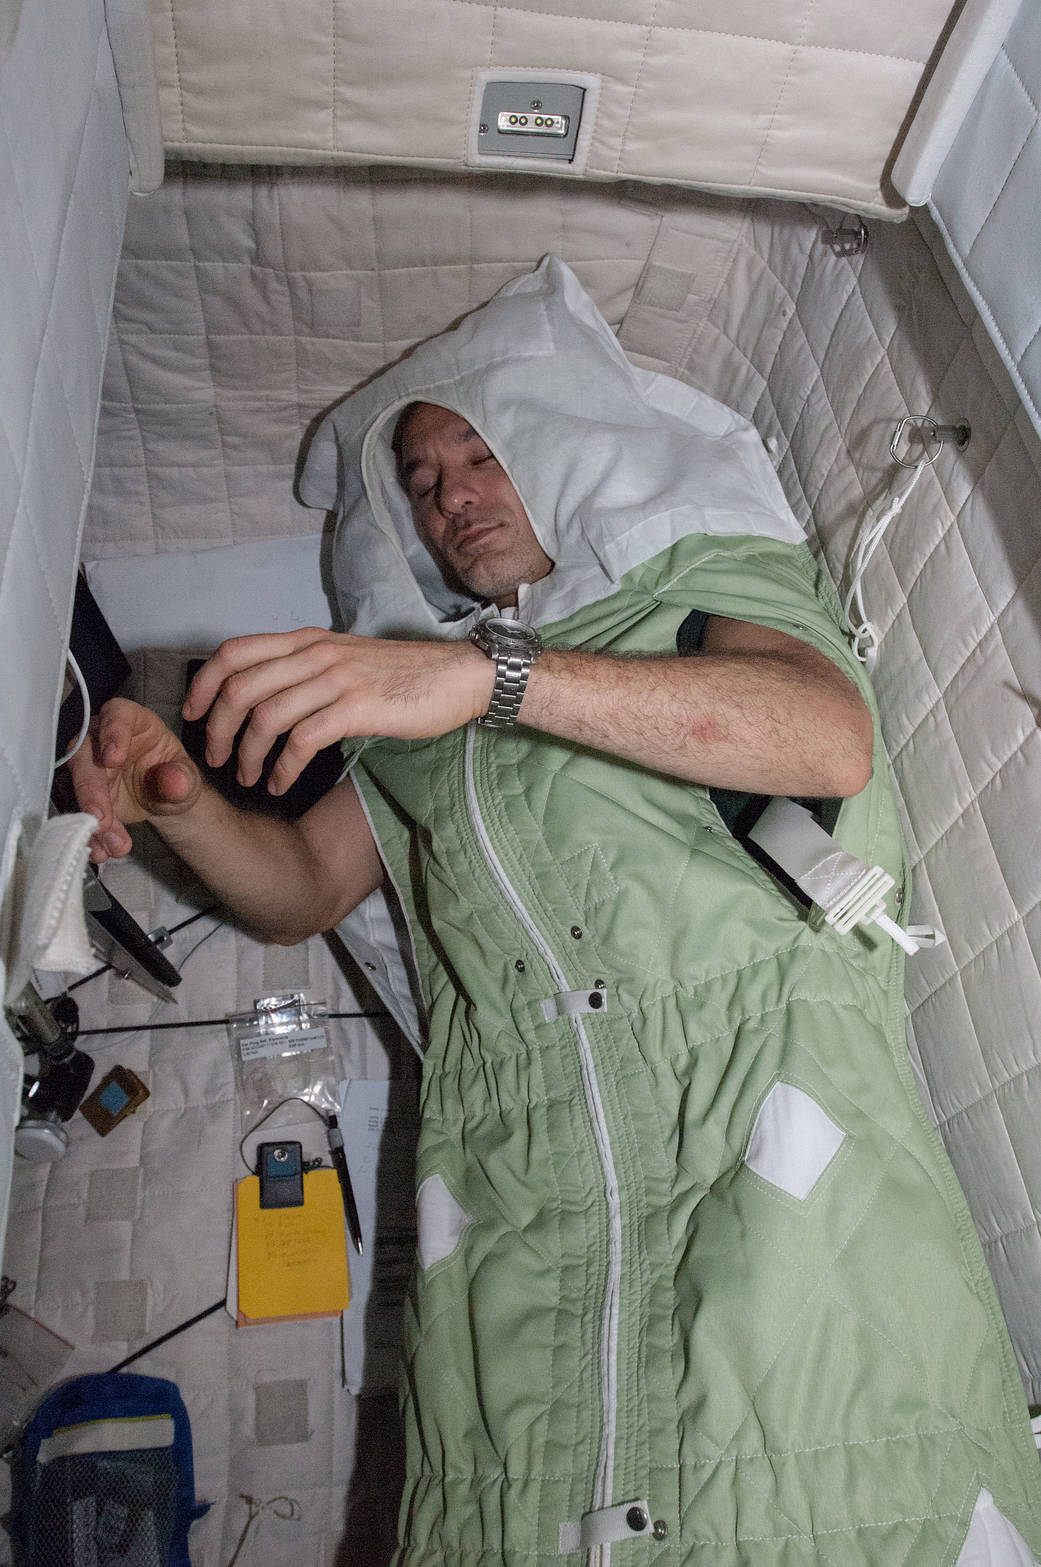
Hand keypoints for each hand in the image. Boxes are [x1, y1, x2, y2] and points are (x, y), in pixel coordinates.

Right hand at [67, 699, 203, 862]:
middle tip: (102, 819)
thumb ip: (182, 777)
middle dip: (91, 791)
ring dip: (91, 820)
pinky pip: (79, 812)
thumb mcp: (187, 777)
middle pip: (85, 757)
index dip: (112, 734)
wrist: (165, 798)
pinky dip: (91, 834)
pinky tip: (102, 851)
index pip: (116, 715)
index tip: (112, 758)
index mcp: (131, 720)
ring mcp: (88, 767)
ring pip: (78, 789)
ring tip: (112, 844)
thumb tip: (174, 782)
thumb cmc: (174, 774)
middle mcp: (102, 738)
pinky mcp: (83, 793)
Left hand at [182, 628, 494, 793]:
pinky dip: (283, 767)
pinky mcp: (357, 708)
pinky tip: (281, 784)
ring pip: (266, 716)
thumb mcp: (345, 660)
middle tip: (215, 759)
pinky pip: (302, 740)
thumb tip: (266, 694)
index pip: (234, 652)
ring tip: (248, 779)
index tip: (194, 715)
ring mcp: (336, 679)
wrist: (458, 677)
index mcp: (306, 640)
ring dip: (247, 755)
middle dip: (216, 729)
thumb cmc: (403, 676)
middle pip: (240, 687)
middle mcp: (315, 653)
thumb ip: (305, 670)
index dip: (203, 684)